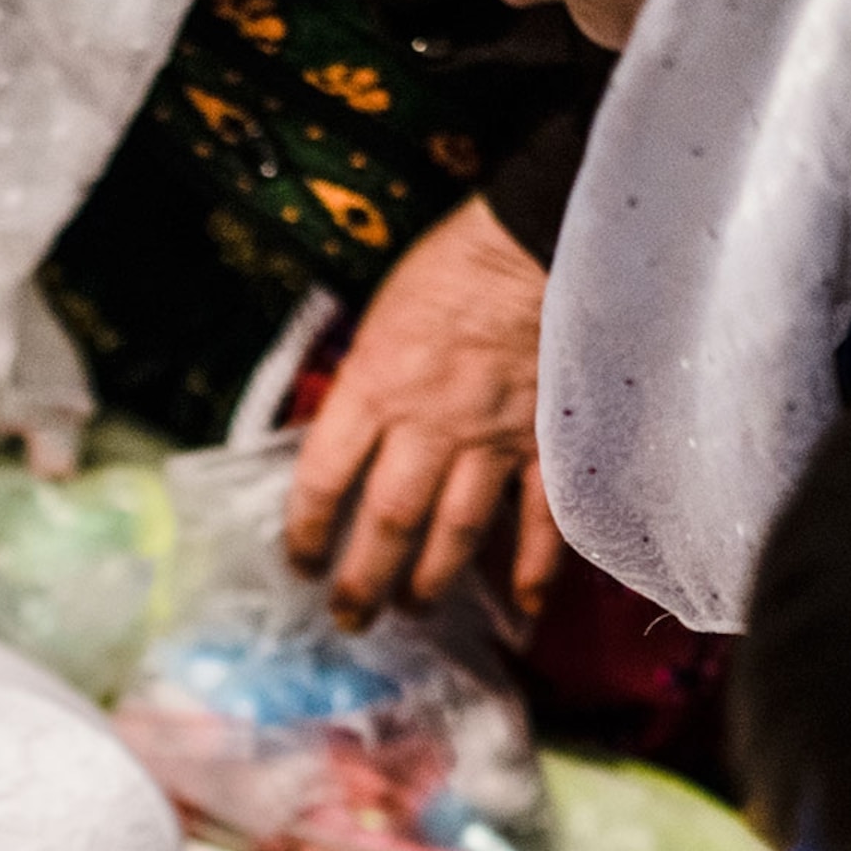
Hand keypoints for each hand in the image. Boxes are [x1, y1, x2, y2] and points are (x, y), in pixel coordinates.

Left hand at [286, 193, 560, 628]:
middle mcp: (428, 426)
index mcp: (374, 388)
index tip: (300, 564)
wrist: (541, 233)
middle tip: (349, 617)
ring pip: (455, 529)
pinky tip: (521, 608)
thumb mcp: (381, 317)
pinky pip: (542, 519)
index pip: (323, 479)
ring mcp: (493, 439)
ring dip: (431, 580)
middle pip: (387, 521)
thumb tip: (346, 440)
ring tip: (414, 610)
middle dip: (362, 578)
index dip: (306, 530)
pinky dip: (532, 567)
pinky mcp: (551, 441)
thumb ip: (366, 383)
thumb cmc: (455, 262)